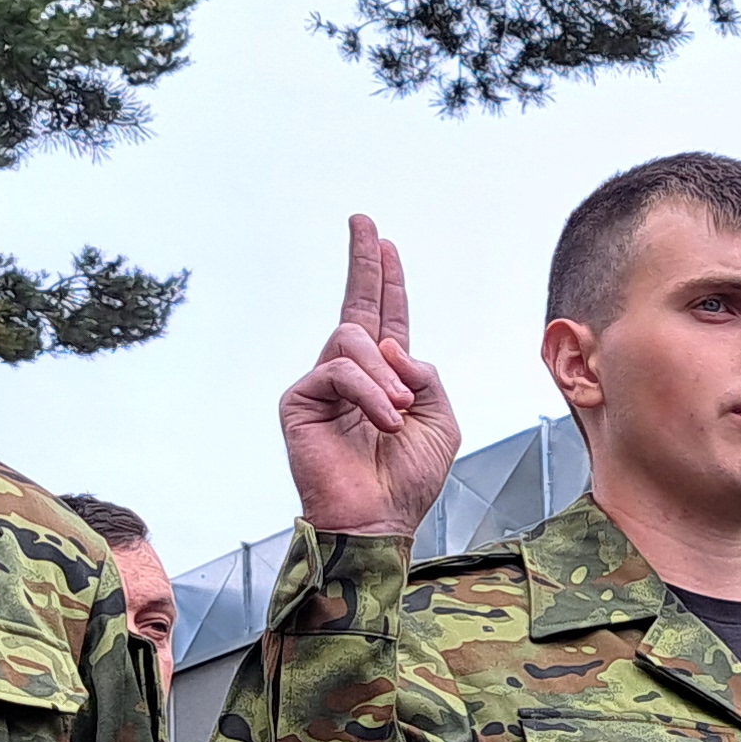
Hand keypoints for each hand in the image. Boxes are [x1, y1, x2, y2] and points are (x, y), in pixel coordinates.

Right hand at [279, 217, 460, 536]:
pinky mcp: (300, 400)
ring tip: (400, 413)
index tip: (384, 241)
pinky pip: (340, 371)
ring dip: (387, 377)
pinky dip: (370, 393)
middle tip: (364, 221)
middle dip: (364, 261)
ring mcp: (322, 385)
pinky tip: (385, 421)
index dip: (385, 279)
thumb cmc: (408, 479)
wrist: (379, 519)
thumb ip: (426, 372)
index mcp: (385, 377)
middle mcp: (350, 374)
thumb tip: (389, 343)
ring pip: (356, 342)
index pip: (385, 316)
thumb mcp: (440, 419)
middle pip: (356, 304)